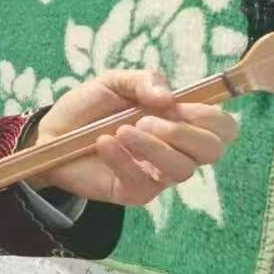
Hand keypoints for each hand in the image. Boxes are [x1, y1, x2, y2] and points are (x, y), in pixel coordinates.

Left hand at [26, 69, 238, 204]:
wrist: (50, 133)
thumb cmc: (88, 108)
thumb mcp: (114, 82)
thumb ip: (144, 81)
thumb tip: (170, 97)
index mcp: (181, 120)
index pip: (223, 127)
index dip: (210, 117)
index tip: (180, 106)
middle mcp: (177, 149)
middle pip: (213, 151)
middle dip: (183, 133)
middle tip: (146, 120)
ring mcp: (158, 173)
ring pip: (183, 170)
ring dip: (153, 146)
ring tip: (121, 130)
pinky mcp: (135, 191)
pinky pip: (143, 182)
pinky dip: (123, 159)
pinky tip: (103, 143)